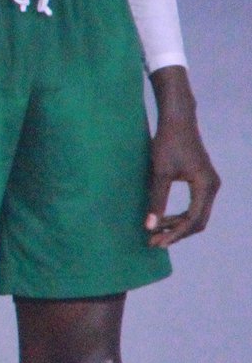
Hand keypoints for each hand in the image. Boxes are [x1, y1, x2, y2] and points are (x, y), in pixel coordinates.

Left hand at [146, 112, 219, 247]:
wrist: (177, 120)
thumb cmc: (167, 143)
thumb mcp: (159, 173)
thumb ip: (156, 200)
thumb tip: (149, 226)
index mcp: (205, 185)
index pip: (193, 219)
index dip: (175, 233)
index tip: (157, 242)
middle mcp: (212, 186)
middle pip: (198, 221)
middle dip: (177, 233)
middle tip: (154, 242)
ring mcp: (209, 184)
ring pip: (197, 214)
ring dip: (177, 225)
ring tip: (155, 233)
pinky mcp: (202, 180)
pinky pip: (195, 205)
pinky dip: (180, 215)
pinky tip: (163, 219)